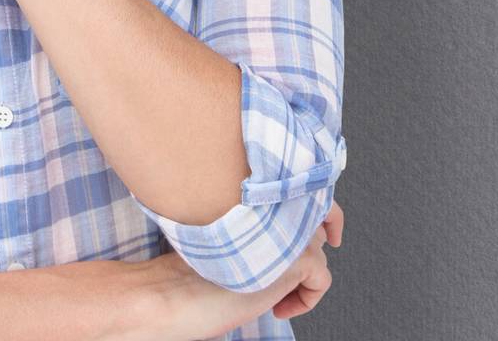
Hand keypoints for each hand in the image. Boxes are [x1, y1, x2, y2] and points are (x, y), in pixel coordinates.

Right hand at [137, 201, 341, 339]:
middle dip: (305, 243)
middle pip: (315, 217)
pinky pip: (321, 280)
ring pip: (319, 248)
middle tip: (285, 272)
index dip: (304, 213)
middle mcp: (280, 204)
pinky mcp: (298, 260)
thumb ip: (256, 219)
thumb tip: (287, 229)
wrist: (176, 291)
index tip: (299, 237)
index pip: (299, 190)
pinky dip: (305, 300)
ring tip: (274, 291)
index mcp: (257, 192)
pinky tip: (277, 308)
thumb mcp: (228, 233)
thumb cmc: (190, 266)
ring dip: (303, 272)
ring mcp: (291, 229)